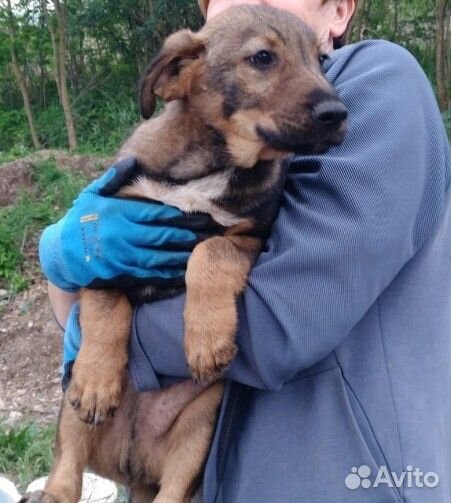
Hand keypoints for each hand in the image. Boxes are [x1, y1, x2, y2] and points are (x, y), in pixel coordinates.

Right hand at [39, 157, 216, 290]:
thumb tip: (132, 161)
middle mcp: (123, 235)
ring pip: (161, 256)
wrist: (61, 254)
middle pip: (164, 234)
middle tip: (210, 231)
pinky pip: (151, 274)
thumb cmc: (79, 220)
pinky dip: (169, 273)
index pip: (156, 213)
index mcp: (119, 213)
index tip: (199, 213)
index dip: (180, 214)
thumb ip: (112, 179)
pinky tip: (184, 270)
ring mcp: (124, 257)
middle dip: (189, 233)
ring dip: (183, 254)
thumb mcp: (91, 195)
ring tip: (202, 250)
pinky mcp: (123, 274)